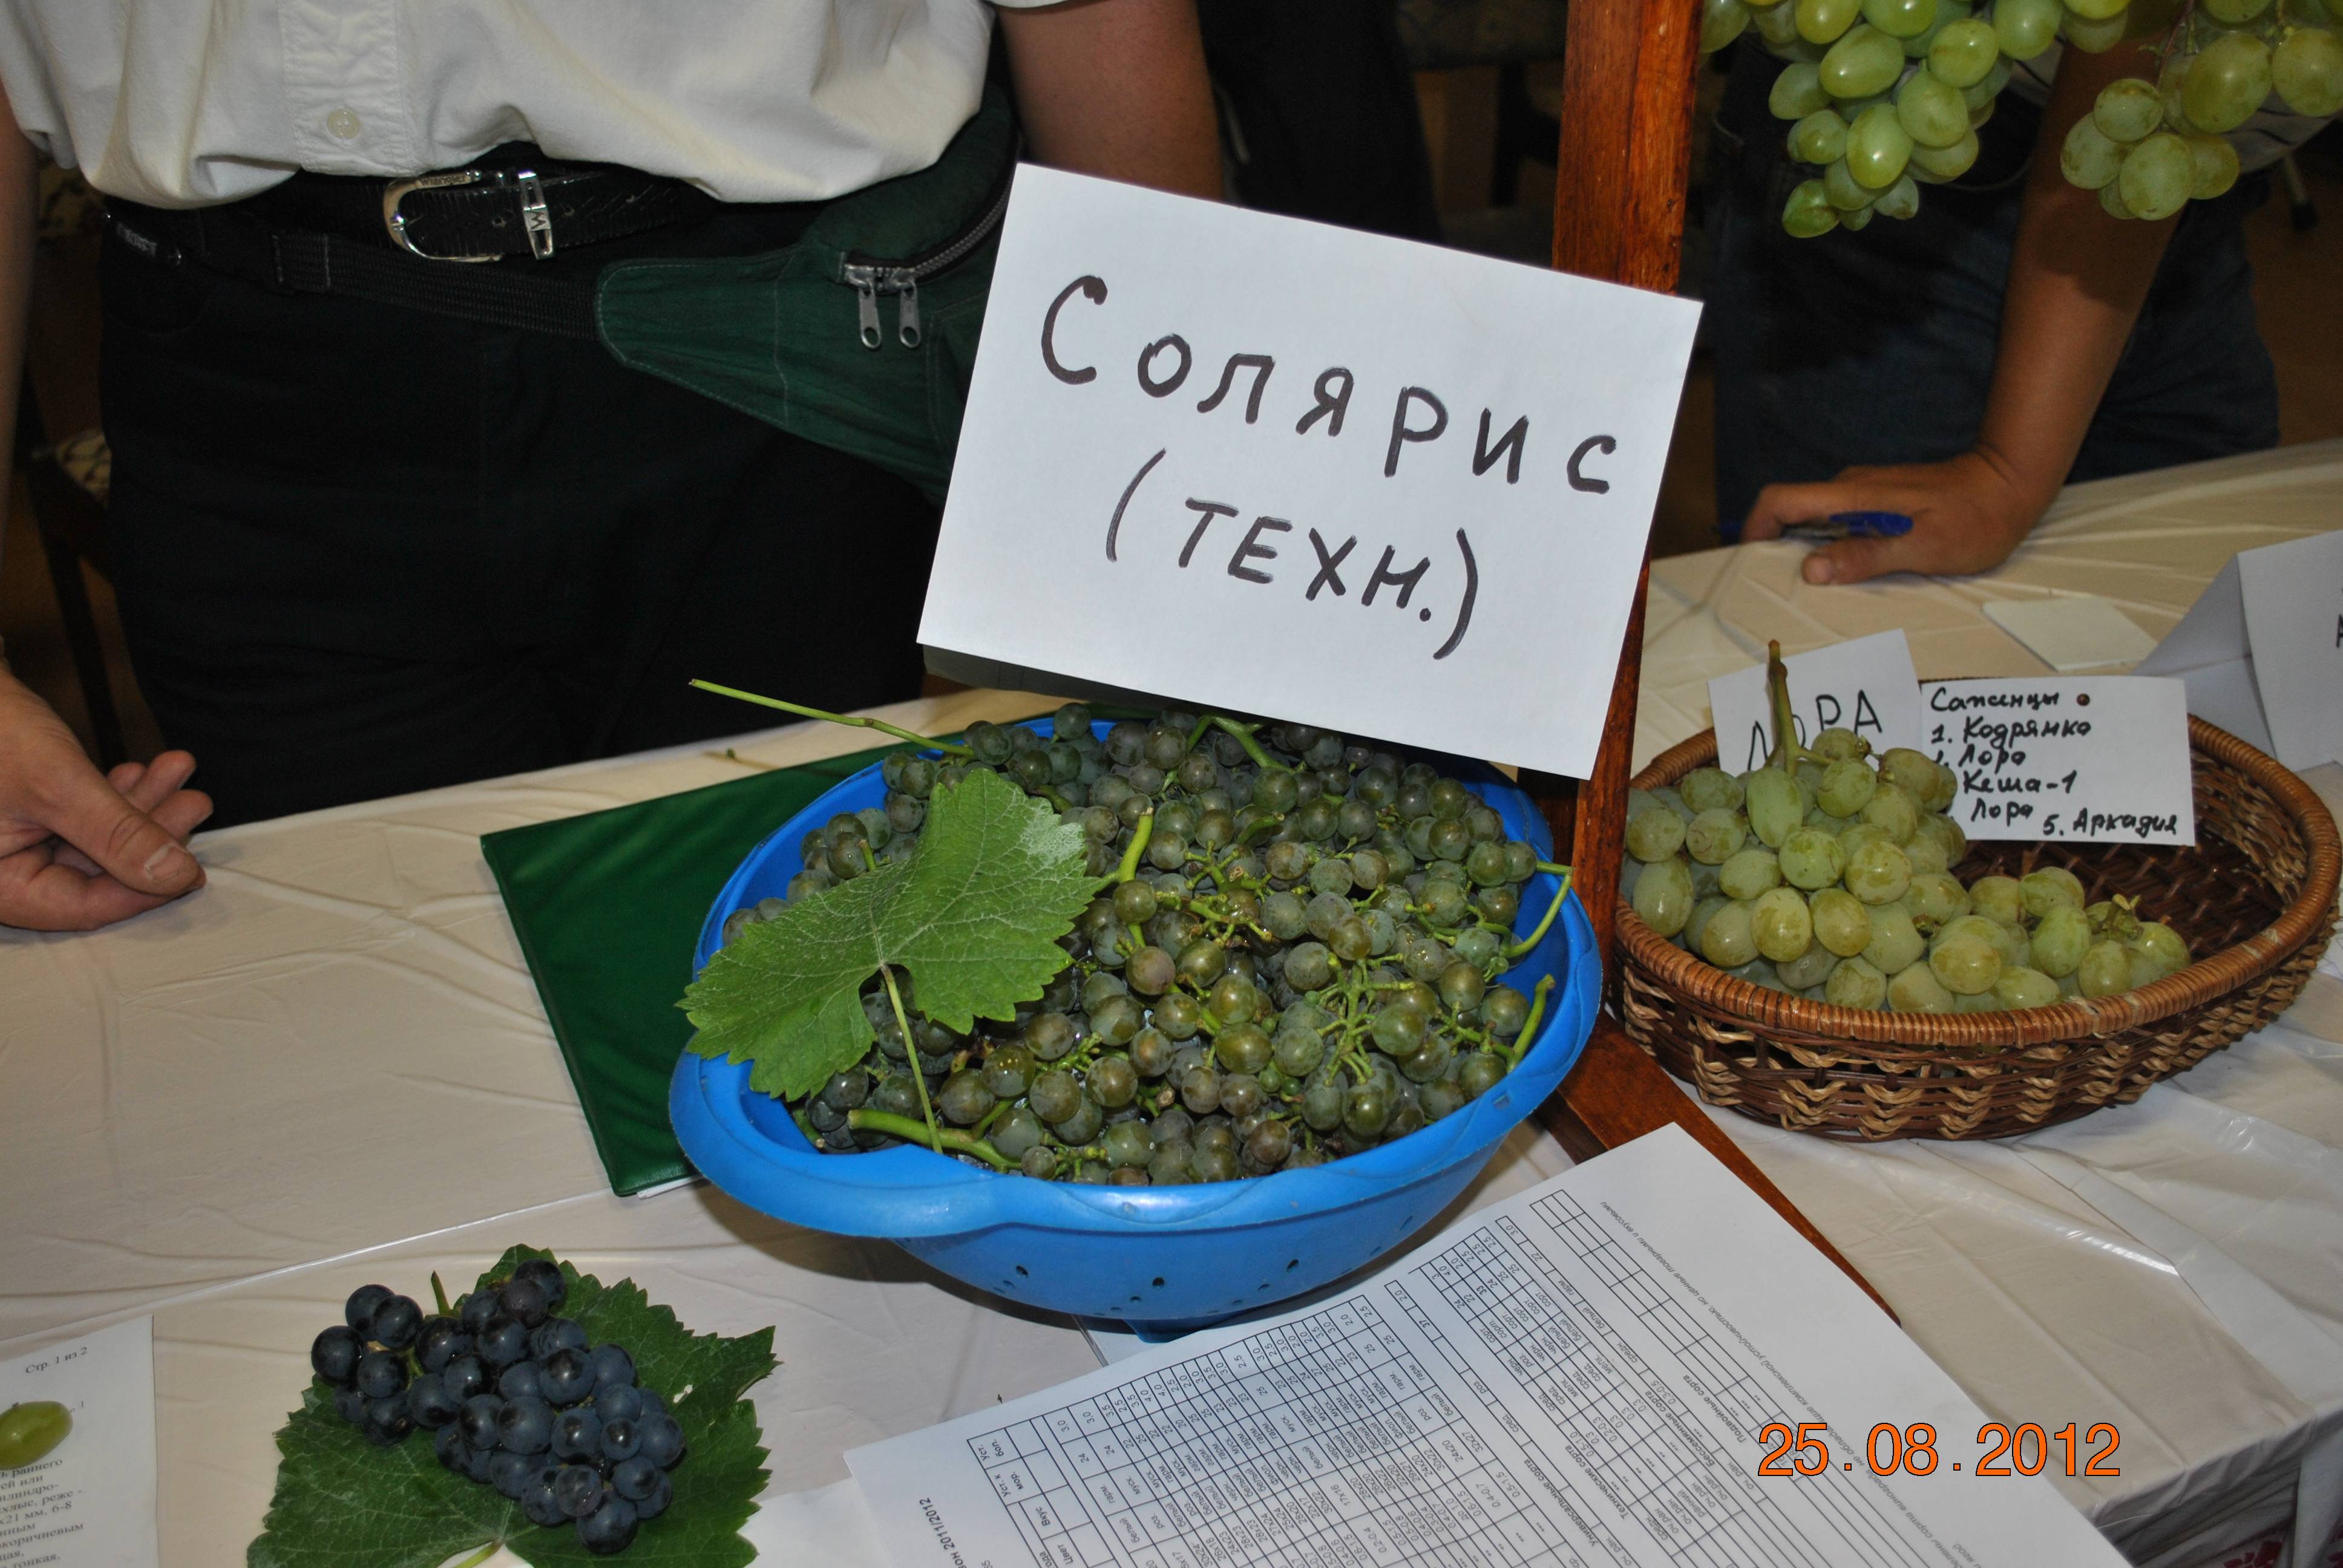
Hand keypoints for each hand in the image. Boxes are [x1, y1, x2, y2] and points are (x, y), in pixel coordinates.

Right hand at [0, 667, 210, 930]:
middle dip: (148, 837)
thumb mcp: (58, 784)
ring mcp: (8, 841)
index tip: (192, 872)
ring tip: (179, 774)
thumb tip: (176, 876)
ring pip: (91, 842)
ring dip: (139, 809)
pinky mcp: (21, 813)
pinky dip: (112, 797)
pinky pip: (77, 818)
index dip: (142, 892)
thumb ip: (118, 835)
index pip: (79, 907)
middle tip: (194, 805)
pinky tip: (145, 770)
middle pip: (91, 875)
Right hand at [1740, 448, 2046, 585]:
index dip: (1756, 529)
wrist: (2012, 484)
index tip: (1754, 563)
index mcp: (1854, 497)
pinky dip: (1835, 544)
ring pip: (1818, 518)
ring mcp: (1866, 491)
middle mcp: (1851, 489)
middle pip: (1793, 512)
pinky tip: (1856, 568)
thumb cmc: (1974, 521)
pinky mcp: (1880, 497)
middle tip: (1790, 591)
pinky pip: (1842, 520)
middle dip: (1781, 549)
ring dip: (1811, 549)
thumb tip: (1811, 569)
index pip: (1782, 500)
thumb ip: (1866, 556)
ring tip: (1826, 587)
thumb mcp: (1923, 547)